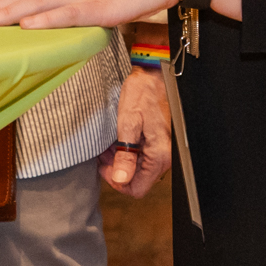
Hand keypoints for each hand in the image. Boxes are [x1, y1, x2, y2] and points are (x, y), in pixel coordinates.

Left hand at [99, 67, 171, 198]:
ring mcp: (161, 151)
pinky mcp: (156, 144)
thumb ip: (125, 154)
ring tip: (108, 144)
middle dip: (116, 169)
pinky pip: (141, 158)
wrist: (152, 76)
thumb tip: (120, 179)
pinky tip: (116, 140)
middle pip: (137, 180)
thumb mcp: (128, 123)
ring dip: (120, 160)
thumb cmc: (142, 94)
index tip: (104, 166)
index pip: (137, 189)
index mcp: (158, 156)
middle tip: (102, 153)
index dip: (117, 182)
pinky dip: (126, 152)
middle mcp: (163, 157)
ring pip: (137, 170)